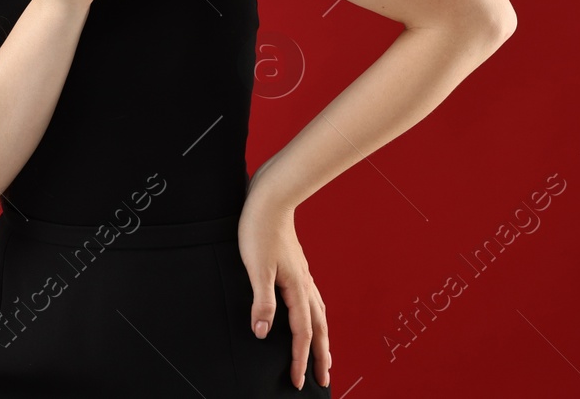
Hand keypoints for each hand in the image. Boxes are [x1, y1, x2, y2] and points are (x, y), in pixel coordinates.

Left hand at [238, 182, 330, 390]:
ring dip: (322, 337)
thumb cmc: (259, 229)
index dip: (300, 360)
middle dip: (321, 355)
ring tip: (324, 353)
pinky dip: (316, 316)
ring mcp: (303, 274)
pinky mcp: (297, 267)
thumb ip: (262, 302)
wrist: (270, 198)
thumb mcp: (256, 268)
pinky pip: (313, 300)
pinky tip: (310, 314)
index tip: (299, 382)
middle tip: (323, 378)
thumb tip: (264, 333)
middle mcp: (305, 283)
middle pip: (318, 328)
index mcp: (296, 288)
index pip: (302, 333)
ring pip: (318, 313)